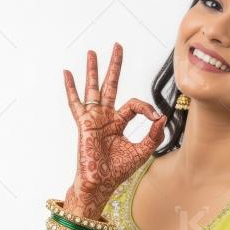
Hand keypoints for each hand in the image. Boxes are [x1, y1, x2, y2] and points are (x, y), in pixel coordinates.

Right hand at [63, 42, 167, 215]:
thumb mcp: (142, 151)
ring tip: (92, 52)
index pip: (134, 105)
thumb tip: (162, 117)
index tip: (155, 117)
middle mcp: (105, 117)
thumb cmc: (118, 171)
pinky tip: (67, 73)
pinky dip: (71, 88)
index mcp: (118, 123)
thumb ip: (153, 135)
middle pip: (111, 86)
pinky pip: (75, 103)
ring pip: (93, 88)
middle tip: (117, 46)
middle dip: (114, 66)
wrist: (101, 183)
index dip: (147, 108)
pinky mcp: (84, 123)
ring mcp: (93, 118)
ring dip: (93, 70)